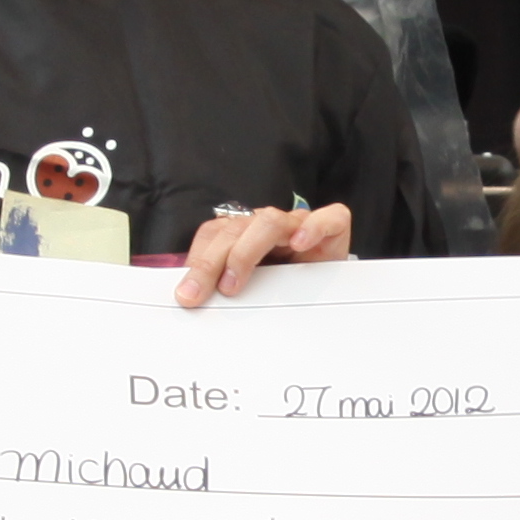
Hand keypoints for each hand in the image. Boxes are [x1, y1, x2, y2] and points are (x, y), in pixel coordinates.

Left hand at [176, 202, 349, 307]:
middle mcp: (267, 225)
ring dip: (246, 252)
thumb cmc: (287, 286)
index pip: (213, 234)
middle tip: (197, 295)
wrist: (332, 287)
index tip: (187, 293)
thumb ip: (222, 287)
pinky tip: (300, 244)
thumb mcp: (249, 289)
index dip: (198, 260)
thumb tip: (192, 301)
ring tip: (233, 283)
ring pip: (270, 222)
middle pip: (234, 230)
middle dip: (210, 263)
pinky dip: (312, 228)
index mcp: (244, 233)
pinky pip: (328, 218)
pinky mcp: (333, 227)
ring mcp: (299, 224)